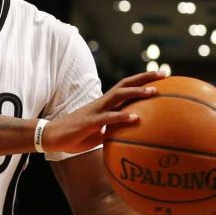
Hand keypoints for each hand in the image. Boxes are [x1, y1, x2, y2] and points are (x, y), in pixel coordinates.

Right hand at [41, 71, 165, 153]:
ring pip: (118, 96)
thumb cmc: (75, 135)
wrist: (51, 136)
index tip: (161, 77)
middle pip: (124, 84)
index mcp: (104, 104)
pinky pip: (108, 118)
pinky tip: (135, 118)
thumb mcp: (99, 133)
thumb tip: (131, 139)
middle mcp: (101, 103)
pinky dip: (122, 117)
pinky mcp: (89, 122)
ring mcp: (95, 110)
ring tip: (154, 92)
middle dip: (144, 78)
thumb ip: (113, 132)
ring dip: (136, 93)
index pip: (125, 87)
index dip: (142, 81)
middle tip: (164, 75)